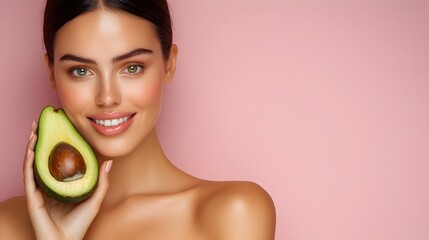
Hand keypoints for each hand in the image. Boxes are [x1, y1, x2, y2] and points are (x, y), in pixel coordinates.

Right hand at [24, 121, 111, 239]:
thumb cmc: (79, 224)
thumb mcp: (95, 198)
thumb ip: (101, 181)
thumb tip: (109, 161)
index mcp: (61, 183)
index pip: (57, 159)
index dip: (56, 143)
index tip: (59, 127)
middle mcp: (48, 184)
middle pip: (43, 156)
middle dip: (41, 139)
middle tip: (42, 122)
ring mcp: (39, 190)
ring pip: (33, 162)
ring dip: (32, 145)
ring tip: (35, 129)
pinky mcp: (33, 197)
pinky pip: (29, 175)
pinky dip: (29, 161)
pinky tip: (31, 148)